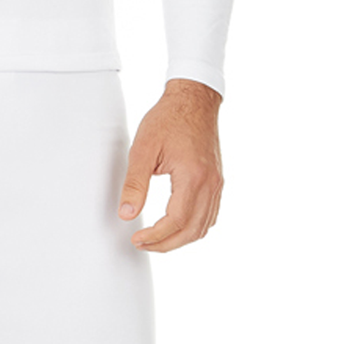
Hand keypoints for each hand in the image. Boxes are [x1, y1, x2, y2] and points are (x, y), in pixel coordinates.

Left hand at [118, 79, 223, 252]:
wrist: (194, 99)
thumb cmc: (169, 119)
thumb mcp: (143, 149)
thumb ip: (134, 184)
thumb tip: (126, 214)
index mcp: (193, 176)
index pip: (175, 221)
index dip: (155, 237)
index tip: (136, 239)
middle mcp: (210, 183)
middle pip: (191, 231)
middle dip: (165, 244)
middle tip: (142, 244)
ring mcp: (216, 184)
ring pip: (202, 228)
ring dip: (179, 240)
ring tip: (155, 239)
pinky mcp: (217, 182)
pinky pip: (209, 216)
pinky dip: (192, 228)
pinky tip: (175, 227)